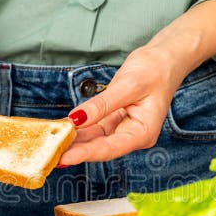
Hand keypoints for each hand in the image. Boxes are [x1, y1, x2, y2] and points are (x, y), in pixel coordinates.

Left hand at [59, 0, 215, 165]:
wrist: (165, 58)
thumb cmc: (155, 70)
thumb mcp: (127, 85)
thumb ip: (101, 105)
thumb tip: (76, 120)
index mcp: (143, 133)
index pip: (109, 148)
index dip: (85, 154)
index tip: (64, 158)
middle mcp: (133, 136)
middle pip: (100, 147)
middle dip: (75, 150)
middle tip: (50, 154)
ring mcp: (124, 129)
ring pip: (95, 139)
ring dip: (74, 141)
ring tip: (51, 144)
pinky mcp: (116, 120)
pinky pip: (94, 128)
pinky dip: (79, 129)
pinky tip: (62, 130)